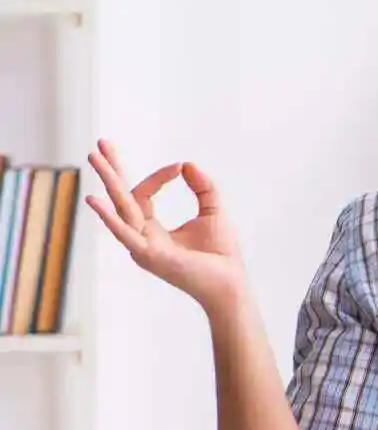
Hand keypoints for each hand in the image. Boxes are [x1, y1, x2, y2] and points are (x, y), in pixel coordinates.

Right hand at [84, 140, 247, 311]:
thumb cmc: (220, 253)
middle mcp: (140, 236)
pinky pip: (124, 233)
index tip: (179, 166)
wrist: (231, 283)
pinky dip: (109, 217)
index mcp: (150, 228)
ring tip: (94, 157)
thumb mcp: (213, 211)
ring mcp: (141, 246)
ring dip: (109, 182)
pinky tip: (94, 200)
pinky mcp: (148, 256)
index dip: (158, 177)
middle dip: (110, 171)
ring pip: (120, 208)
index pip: (142, 194)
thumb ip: (203, 188)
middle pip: (120, 198)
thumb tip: (188, 163)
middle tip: (98, 145)